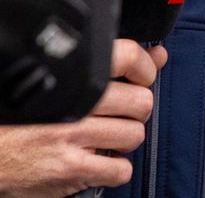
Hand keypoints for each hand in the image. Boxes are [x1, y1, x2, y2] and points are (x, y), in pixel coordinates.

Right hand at [0, 39, 167, 196]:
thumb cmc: (25, 116)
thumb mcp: (63, 84)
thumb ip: (112, 67)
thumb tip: (158, 55)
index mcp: (72, 77)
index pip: (128, 57)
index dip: (145, 67)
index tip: (142, 76)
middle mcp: (74, 104)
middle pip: (141, 101)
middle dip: (136, 110)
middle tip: (120, 115)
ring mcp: (73, 138)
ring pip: (135, 135)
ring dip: (125, 139)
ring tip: (104, 138)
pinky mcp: (71, 169)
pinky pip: (121, 170)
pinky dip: (115, 168)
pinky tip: (98, 160)